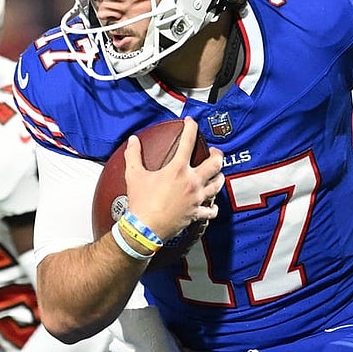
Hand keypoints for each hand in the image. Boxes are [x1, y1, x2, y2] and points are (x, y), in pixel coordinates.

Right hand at [124, 117, 223, 240]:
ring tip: (217, 174)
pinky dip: (213, 207)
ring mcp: (196, 198)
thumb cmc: (140, 202)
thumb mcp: (134, 175)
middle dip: (217, 155)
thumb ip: (133, 155)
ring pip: (218, 184)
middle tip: (214, 152)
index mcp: (177, 169)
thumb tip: (133, 141)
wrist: (144, 229)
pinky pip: (211, 210)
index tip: (191, 122)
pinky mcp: (196, 213)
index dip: (191, 128)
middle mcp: (192, 182)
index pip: (188, 141)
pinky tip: (212, 204)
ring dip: (219, 177)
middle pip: (215, 163)